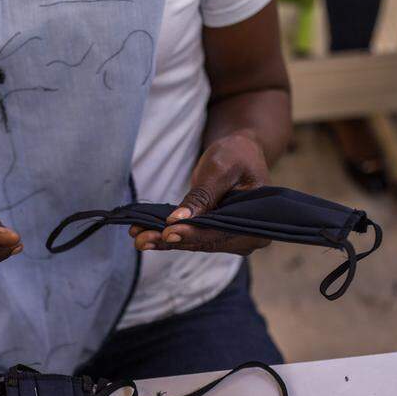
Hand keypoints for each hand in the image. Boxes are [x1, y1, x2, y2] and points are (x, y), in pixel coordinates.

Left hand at [130, 131, 271, 254]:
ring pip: (193, 243)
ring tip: (138, 238)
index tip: (168, 233)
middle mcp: (246, 238)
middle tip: (141, 239)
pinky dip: (167, 236)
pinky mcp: (214, 234)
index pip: (221, 233)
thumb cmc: (236, 155)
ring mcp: (230, 239)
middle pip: (204, 242)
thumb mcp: (220, 169)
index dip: (194, 234)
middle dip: (172, 241)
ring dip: (164, 241)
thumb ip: (202, 196)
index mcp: (258, 224)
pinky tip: (145, 234)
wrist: (240, 152)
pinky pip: (189, 236)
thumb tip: (178, 220)